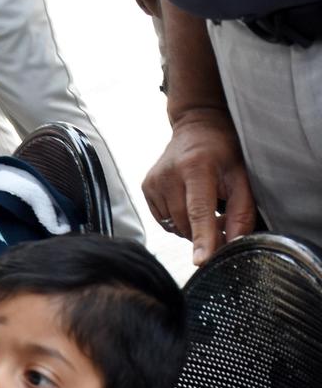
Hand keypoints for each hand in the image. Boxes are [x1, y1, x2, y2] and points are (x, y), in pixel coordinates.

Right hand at [142, 109, 256, 263]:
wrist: (196, 126)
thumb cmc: (223, 150)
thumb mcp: (241, 176)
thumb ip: (242, 211)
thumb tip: (235, 242)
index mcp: (196, 167)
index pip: (199, 211)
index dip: (203, 237)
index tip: (201, 260)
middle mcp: (168, 175)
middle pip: (186, 223)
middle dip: (205, 232)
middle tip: (221, 218)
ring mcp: (153, 182)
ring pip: (174, 225)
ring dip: (191, 226)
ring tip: (203, 205)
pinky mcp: (145, 187)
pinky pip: (163, 220)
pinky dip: (178, 219)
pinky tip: (187, 202)